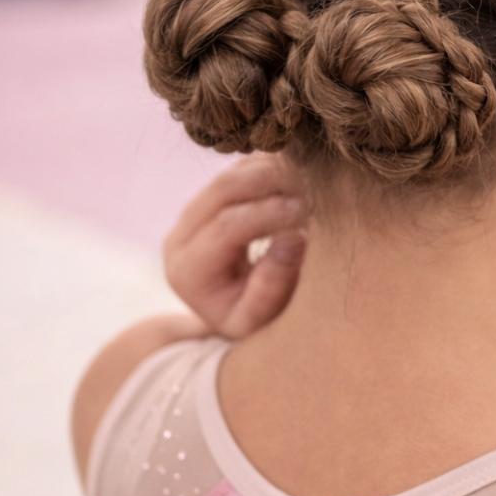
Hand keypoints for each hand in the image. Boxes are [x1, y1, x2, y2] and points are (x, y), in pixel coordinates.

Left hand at [163, 154, 306, 338]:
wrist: (242, 319)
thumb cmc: (257, 327)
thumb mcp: (262, 320)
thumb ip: (272, 286)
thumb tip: (293, 239)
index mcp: (187, 272)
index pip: (225, 227)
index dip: (268, 214)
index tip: (308, 212)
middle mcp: (180, 237)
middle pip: (222, 190)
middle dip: (271, 183)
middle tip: (314, 188)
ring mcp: (193, 214)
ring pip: (231, 174)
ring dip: (274, 171)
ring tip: (314, 182)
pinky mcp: (212, 199)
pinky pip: (241, 170)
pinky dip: (273, 168)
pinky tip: (304, 177)